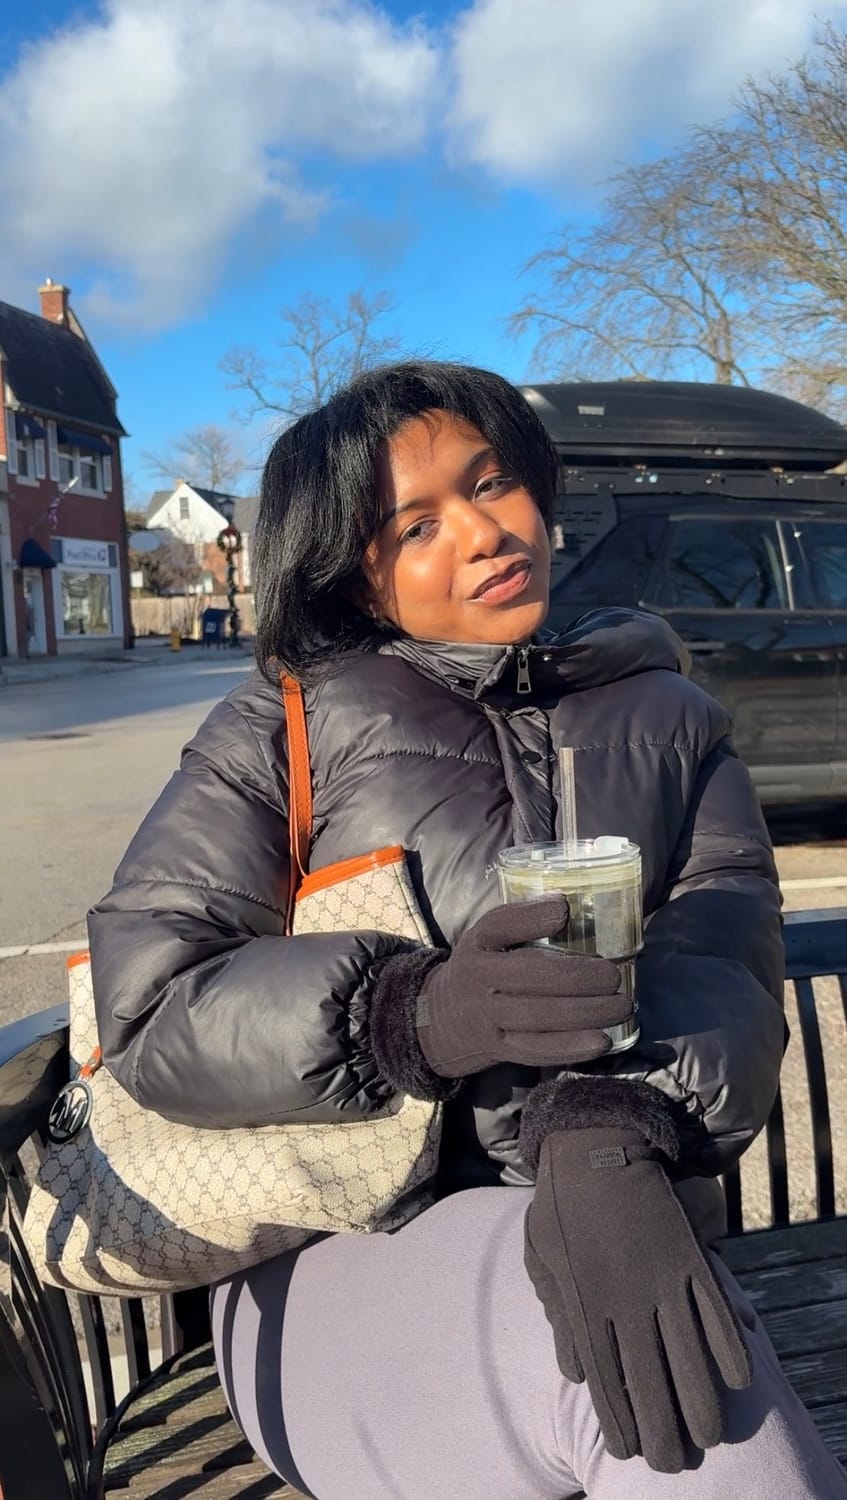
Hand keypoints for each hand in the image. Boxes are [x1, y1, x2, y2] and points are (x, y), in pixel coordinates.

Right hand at [416, 897, 631, 1077]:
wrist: (438, 1020)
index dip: (531, 917)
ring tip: (621, 1005)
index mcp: (478, 943)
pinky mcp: (498, 1048)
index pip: (500, 924)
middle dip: (578, 975)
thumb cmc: (481, 969)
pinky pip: (536, 1050)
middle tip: (614, 976)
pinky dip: (571, 1046)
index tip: (564, 910)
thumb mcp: (487, 940)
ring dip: (586, 1012)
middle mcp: (478, 978)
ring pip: (538, 1016)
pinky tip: (602, 1040)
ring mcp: (486, 1016)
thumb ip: (522, 926)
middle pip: (529, 975)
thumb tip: (577, 908)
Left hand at [524, 1126, 752, 1472]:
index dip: (618, 1420)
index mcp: (582, 1303)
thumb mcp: (541, 1259)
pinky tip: (737, 1377)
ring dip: (700, 1400)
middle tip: (672, 1461)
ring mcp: (659, 1279)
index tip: (627, 1451)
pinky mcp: (687, 1258)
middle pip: (649, 1381)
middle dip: (662, 1428)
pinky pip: (712, 1311)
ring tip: (709, 1435)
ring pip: (687, 1355)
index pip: (604, 1380)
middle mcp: (623, 1300)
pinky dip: (728, 1345)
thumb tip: (573, 1369)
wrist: (593, 1146)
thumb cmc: (559, 1205)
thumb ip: (558, 1316)